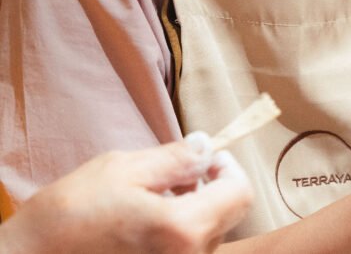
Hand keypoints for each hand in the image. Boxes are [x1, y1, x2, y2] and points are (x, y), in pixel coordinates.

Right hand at [0, 134, 251, 253]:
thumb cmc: (69, 216)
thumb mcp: (123, 170)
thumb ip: (176, 159)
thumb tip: (207, 147)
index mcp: (183, 229)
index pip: (241, 193)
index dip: (226, 168)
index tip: (204, 159)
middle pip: (229, 216)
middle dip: (211, 189)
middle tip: (174, 178)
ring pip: (209, 236)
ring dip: (194, 213)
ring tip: (150, 205)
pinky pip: (187, 253)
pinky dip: (177, 236)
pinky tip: (143, 229)